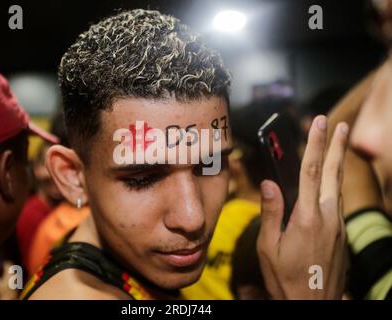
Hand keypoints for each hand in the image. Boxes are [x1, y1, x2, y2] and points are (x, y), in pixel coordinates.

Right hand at [257, 115, 348, 298]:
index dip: (315, 144)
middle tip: (341, 124)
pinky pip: (337, 204)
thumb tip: (269, 183)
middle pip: (334, 173)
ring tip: (339, 145)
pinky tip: (329, 183)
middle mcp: (328, 218)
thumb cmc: (286, 278)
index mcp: (307, 218)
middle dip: (337, 146)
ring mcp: (338, 226)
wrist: (314, 304)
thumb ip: (271, 212)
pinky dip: (335, 185)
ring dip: (338, 163)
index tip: (320, 123)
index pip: (311, 172)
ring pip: (339, 187)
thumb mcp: (268, 247)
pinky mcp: (341, 235)